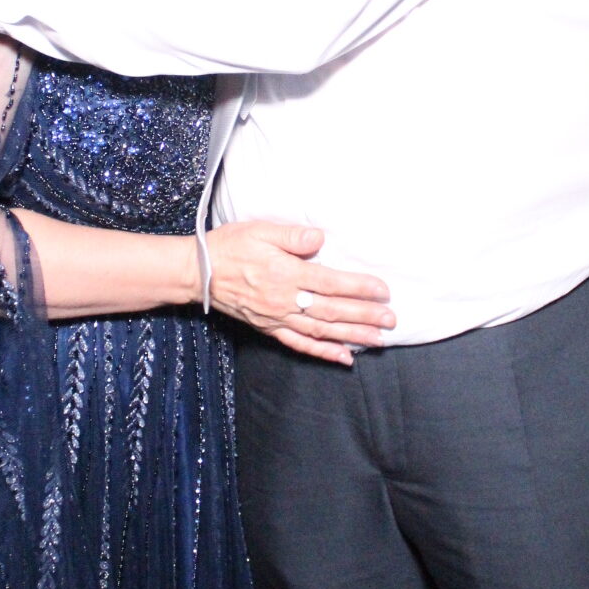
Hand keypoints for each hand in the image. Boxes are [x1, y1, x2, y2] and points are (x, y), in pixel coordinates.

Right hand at [205, 221, 394, 366]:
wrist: (197, 272)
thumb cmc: (229, 246)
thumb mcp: (259, 230)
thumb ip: (291, 236)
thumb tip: (319, 238)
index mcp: (285, 273)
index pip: (331, 283)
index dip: (359, 288)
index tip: (383, 292)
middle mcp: (284, 300)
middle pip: (332, 310)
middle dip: (364, 316)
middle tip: (391, 320)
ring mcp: (277, 318)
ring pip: (321, 330)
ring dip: (352, 336)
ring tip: (378, 340)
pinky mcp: (269, 328)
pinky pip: (299, 344)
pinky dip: (323, 352)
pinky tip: (344, 358)